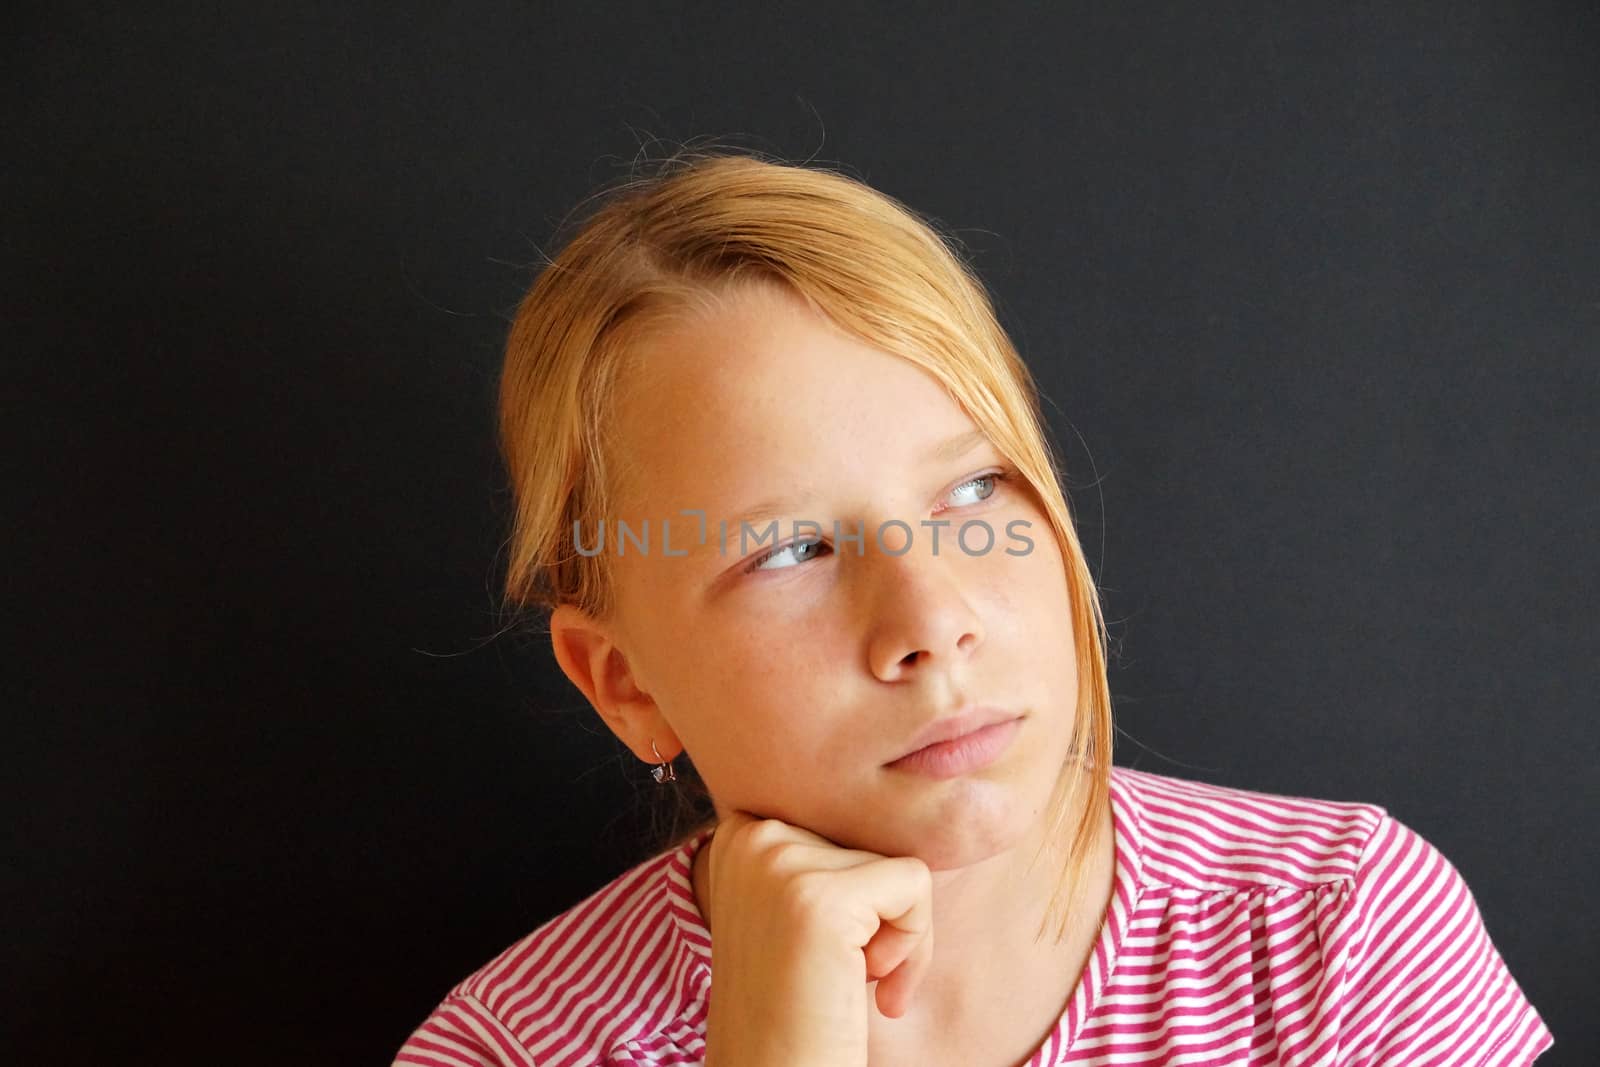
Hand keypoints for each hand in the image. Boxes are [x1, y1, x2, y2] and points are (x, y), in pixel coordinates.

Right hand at [699, 809, 933, 1066]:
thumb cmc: (792, 1004)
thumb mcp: (789, 907)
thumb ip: (820, 850)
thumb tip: (897, 784)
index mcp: (738, 829)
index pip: (845, 818)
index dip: (857, 891)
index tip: (835, 946)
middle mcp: (749, 834)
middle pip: (871, 838)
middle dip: (880, 915)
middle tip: (849, 974)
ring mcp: (780, 863)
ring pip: (897, 864)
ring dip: (897, 936)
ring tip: (852, 982)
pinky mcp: (822, 899)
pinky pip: (916, 882)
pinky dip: (915, 944)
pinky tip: (872, 989)